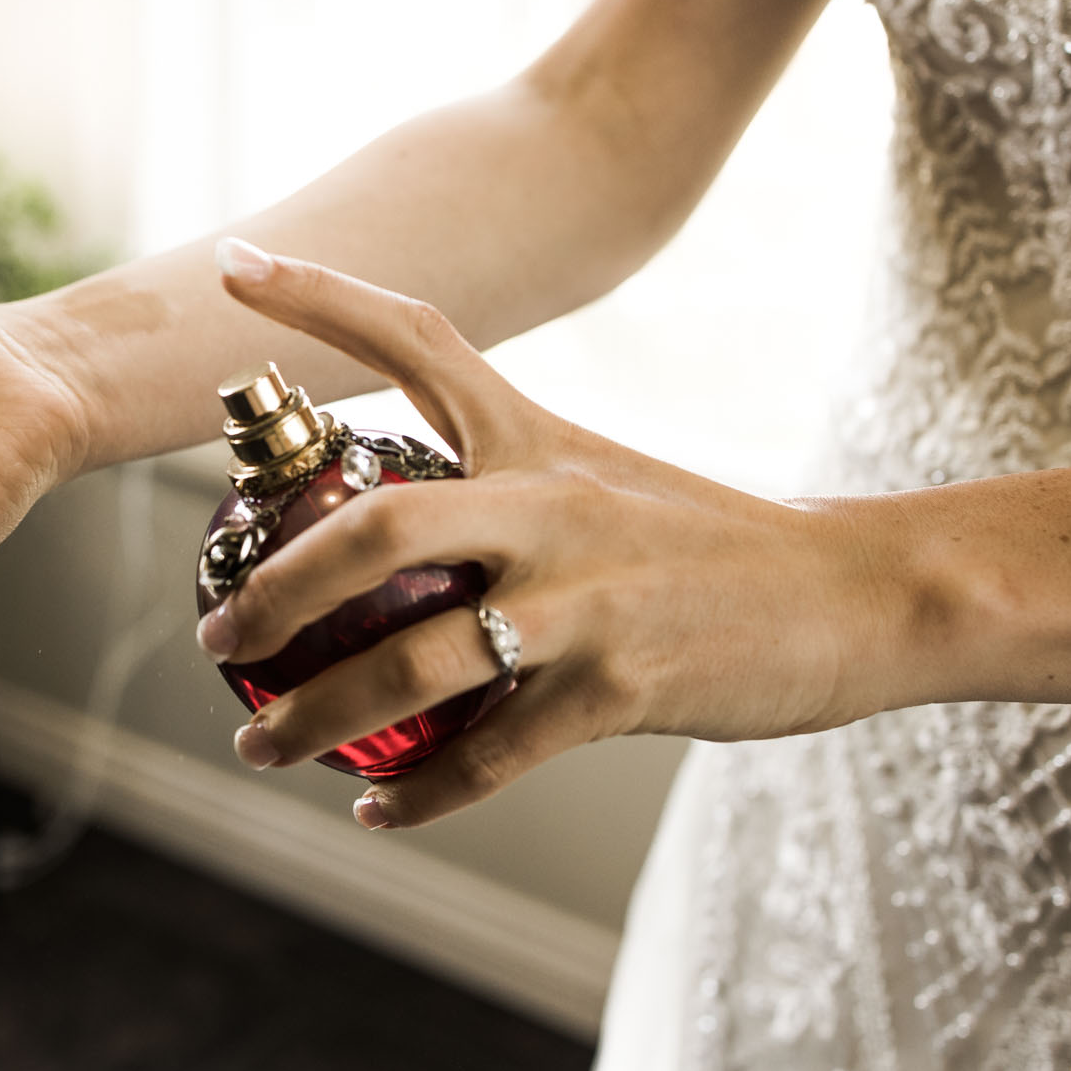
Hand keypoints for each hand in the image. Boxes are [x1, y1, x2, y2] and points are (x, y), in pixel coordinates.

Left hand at [201, 243, 912, 828]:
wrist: (851, 596)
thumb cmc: (704, 540)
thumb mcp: (597, 474)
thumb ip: (498, 477)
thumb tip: (382, 518)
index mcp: (539, 440)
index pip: (421, 341)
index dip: (320, 296)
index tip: (232, 262)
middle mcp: (552, 507)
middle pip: (380, 527)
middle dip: (281, 586)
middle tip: (218, 632)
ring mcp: (587, 601)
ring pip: (417, 662)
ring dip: (319, 714)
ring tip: (262, 743)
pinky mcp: (623, 690)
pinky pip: (491, 754)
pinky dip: (422, 791)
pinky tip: (378, 809)